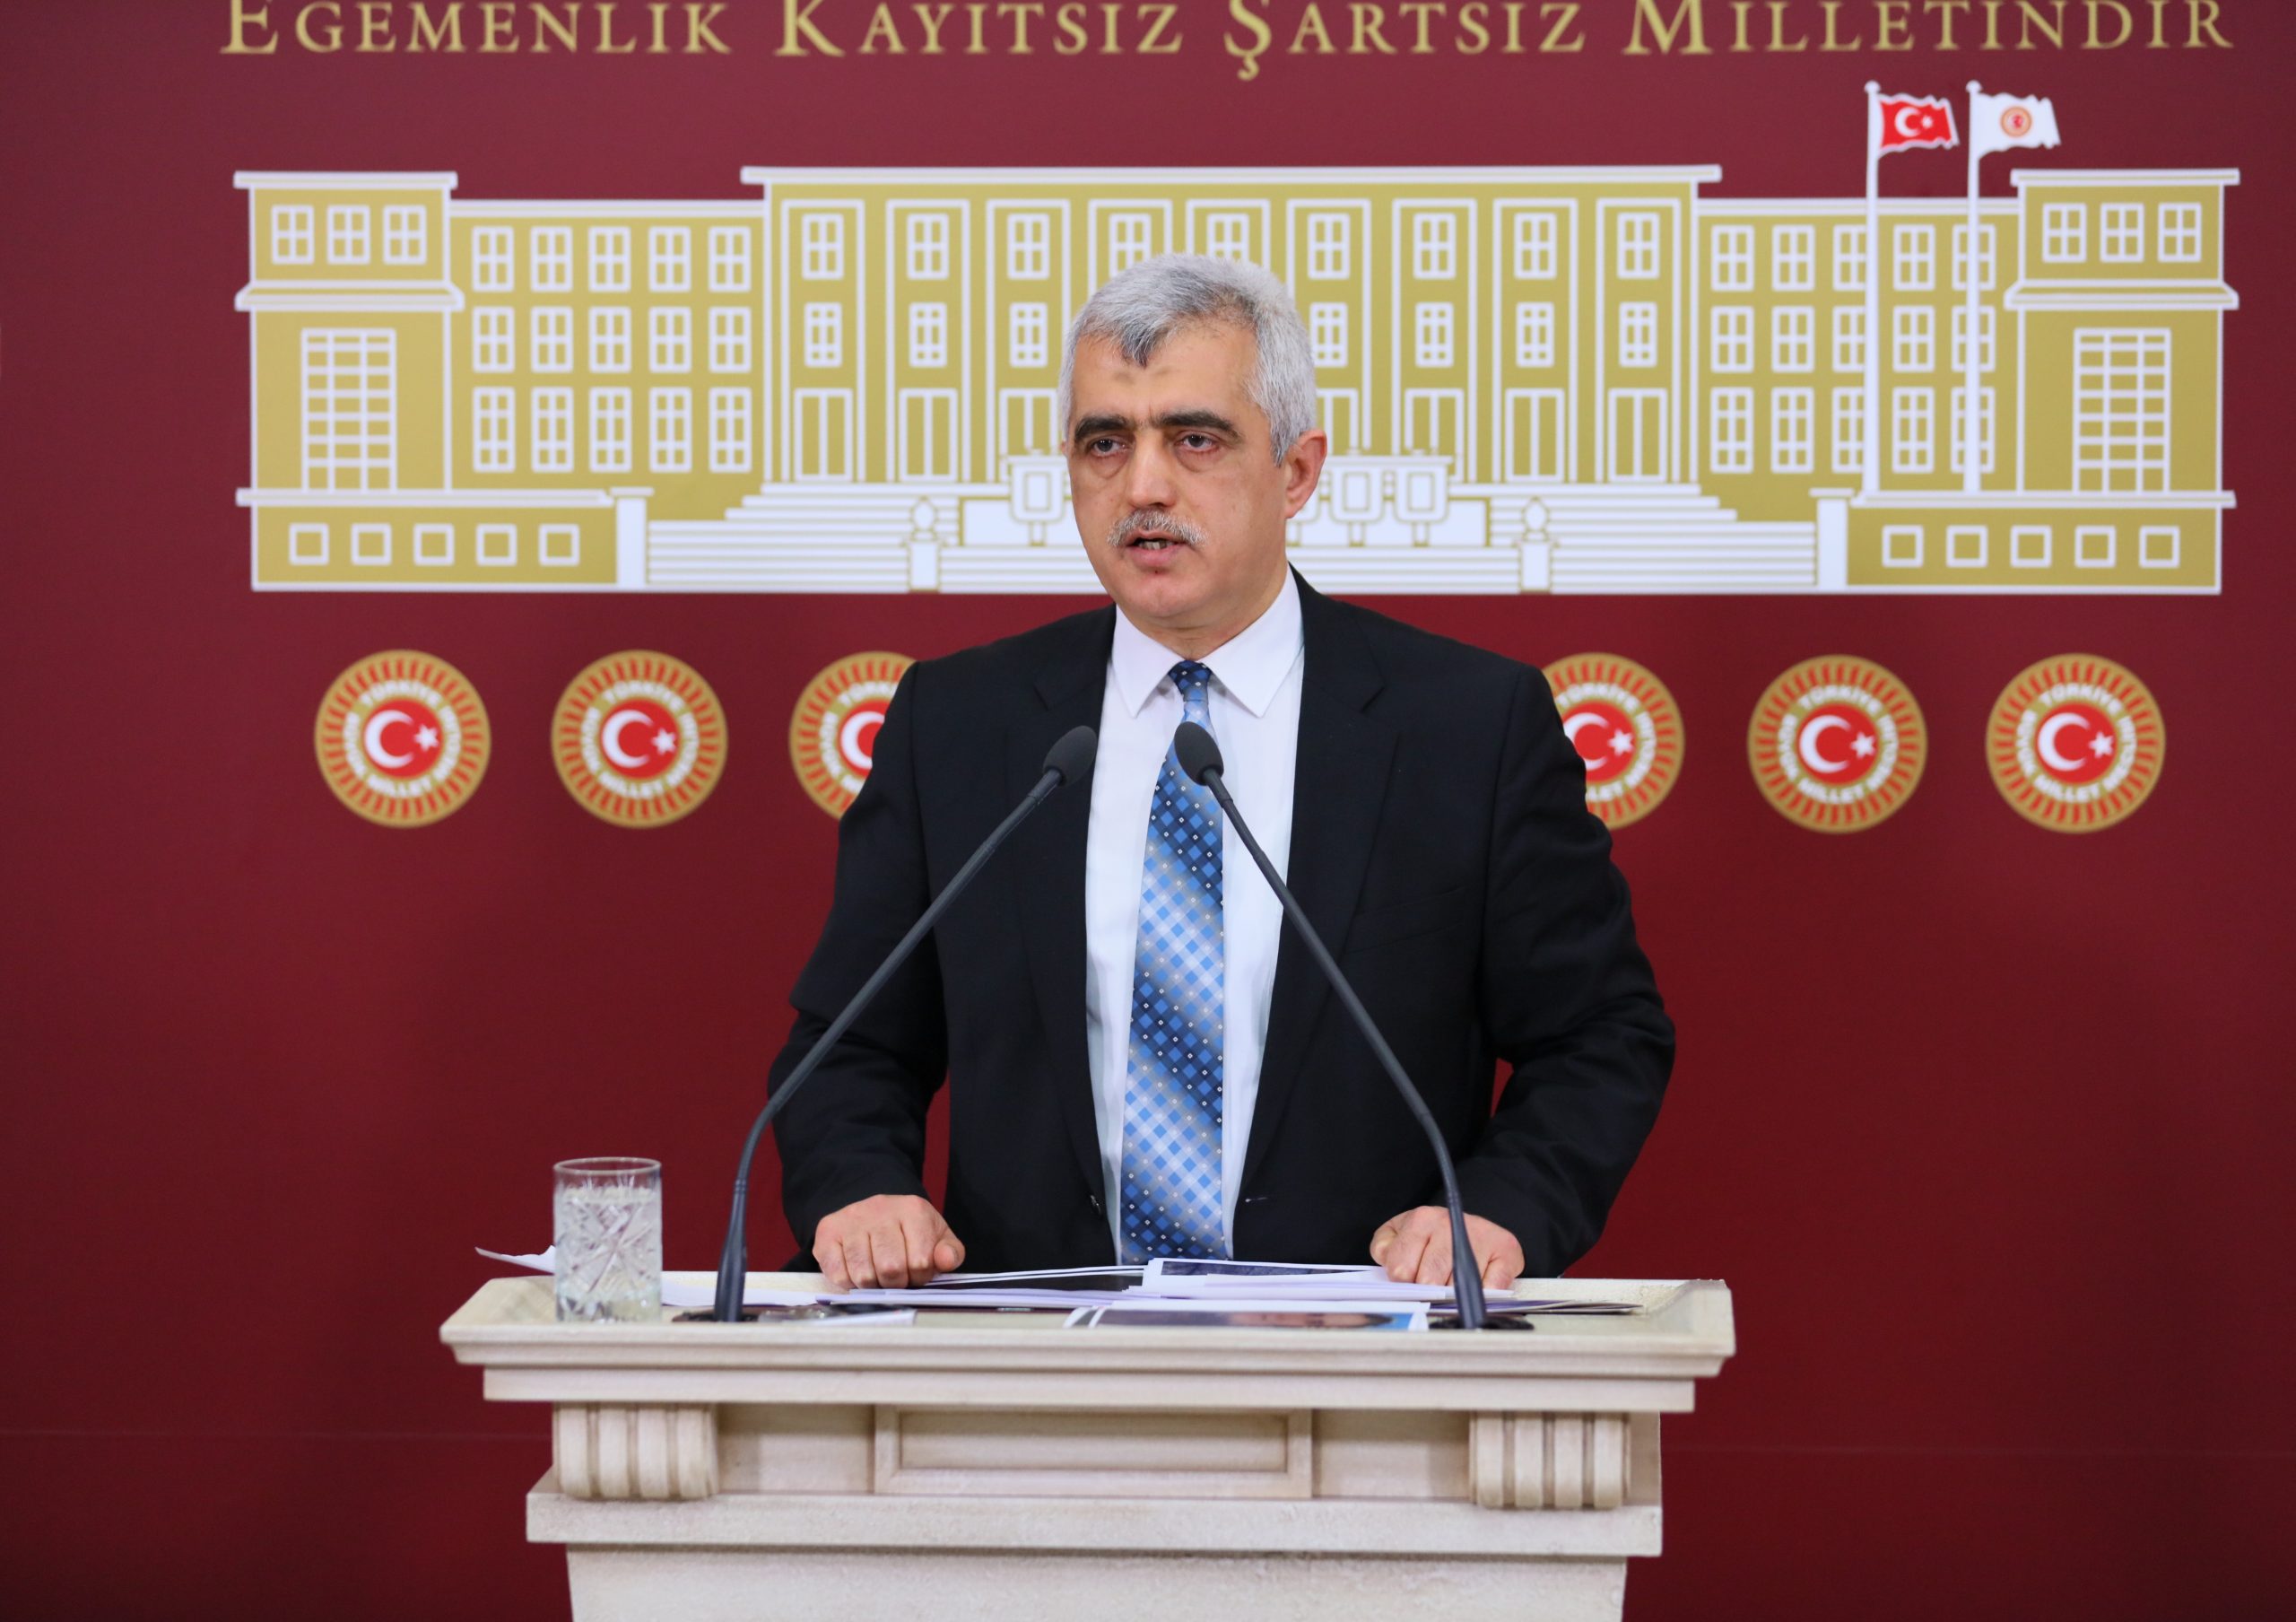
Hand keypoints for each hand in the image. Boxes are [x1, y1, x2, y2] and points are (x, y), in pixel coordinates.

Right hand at [812, 1195, 964, 1289]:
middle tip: (896, 1279)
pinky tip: (856, 1272)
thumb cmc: (909, 1232)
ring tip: (877, 1276)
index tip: (916, 1273)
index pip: (920, 1261)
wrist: (873, 1212)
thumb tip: (945, 1261)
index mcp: (913, 1210)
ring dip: (872, 1286)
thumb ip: (949, 1252)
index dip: (920, 1278)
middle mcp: (880, 1209)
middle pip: (890, 1269)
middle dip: (896, 1284)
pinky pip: (837, 1274)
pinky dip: (848, 1283)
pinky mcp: (828, 1231)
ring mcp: (851, 1219)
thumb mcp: (936, 1238)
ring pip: (863, 1274)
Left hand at [1369, 1208, 1523, 1289]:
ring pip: (1458, 1287)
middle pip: (1429, 1281)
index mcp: (1422, 1219)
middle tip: (1432, 1284)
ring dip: (1453, 1294)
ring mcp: (1481, 1236)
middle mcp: (1452, 1224)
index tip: (1410, 1278)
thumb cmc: (1431, 1236)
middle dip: (1427, 1290)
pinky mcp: (1507, 1251)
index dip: (1403, 1281)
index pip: (1401, 1269)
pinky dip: (1482, 1295)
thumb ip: (1384, 1249)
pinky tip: (1475, 1286)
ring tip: (1452, 1282)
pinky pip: (1490, 1288)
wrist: (1472, 1227)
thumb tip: (1390, 1265)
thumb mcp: (1398, 1235)